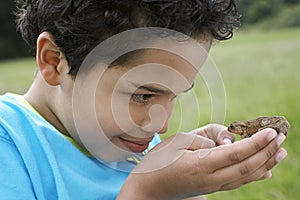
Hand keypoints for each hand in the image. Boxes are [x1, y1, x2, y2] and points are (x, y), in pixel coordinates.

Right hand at [118, 128, 286, 199]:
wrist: (148, 190)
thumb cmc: (158, 162)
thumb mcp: (176, 142)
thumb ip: (202, 141)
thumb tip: (224, 144)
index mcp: (201, 164)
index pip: (236, 153)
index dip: (256, 142)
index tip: (272, 131)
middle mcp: (211, 179)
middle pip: (246, 166)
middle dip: (266, 151)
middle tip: (282, 136)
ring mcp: (212, 186)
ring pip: (246, 176)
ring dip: (266, 163)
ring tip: (281, 152)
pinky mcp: (211, 188)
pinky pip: (238, 182)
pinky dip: (255, 176)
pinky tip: (266, 171)